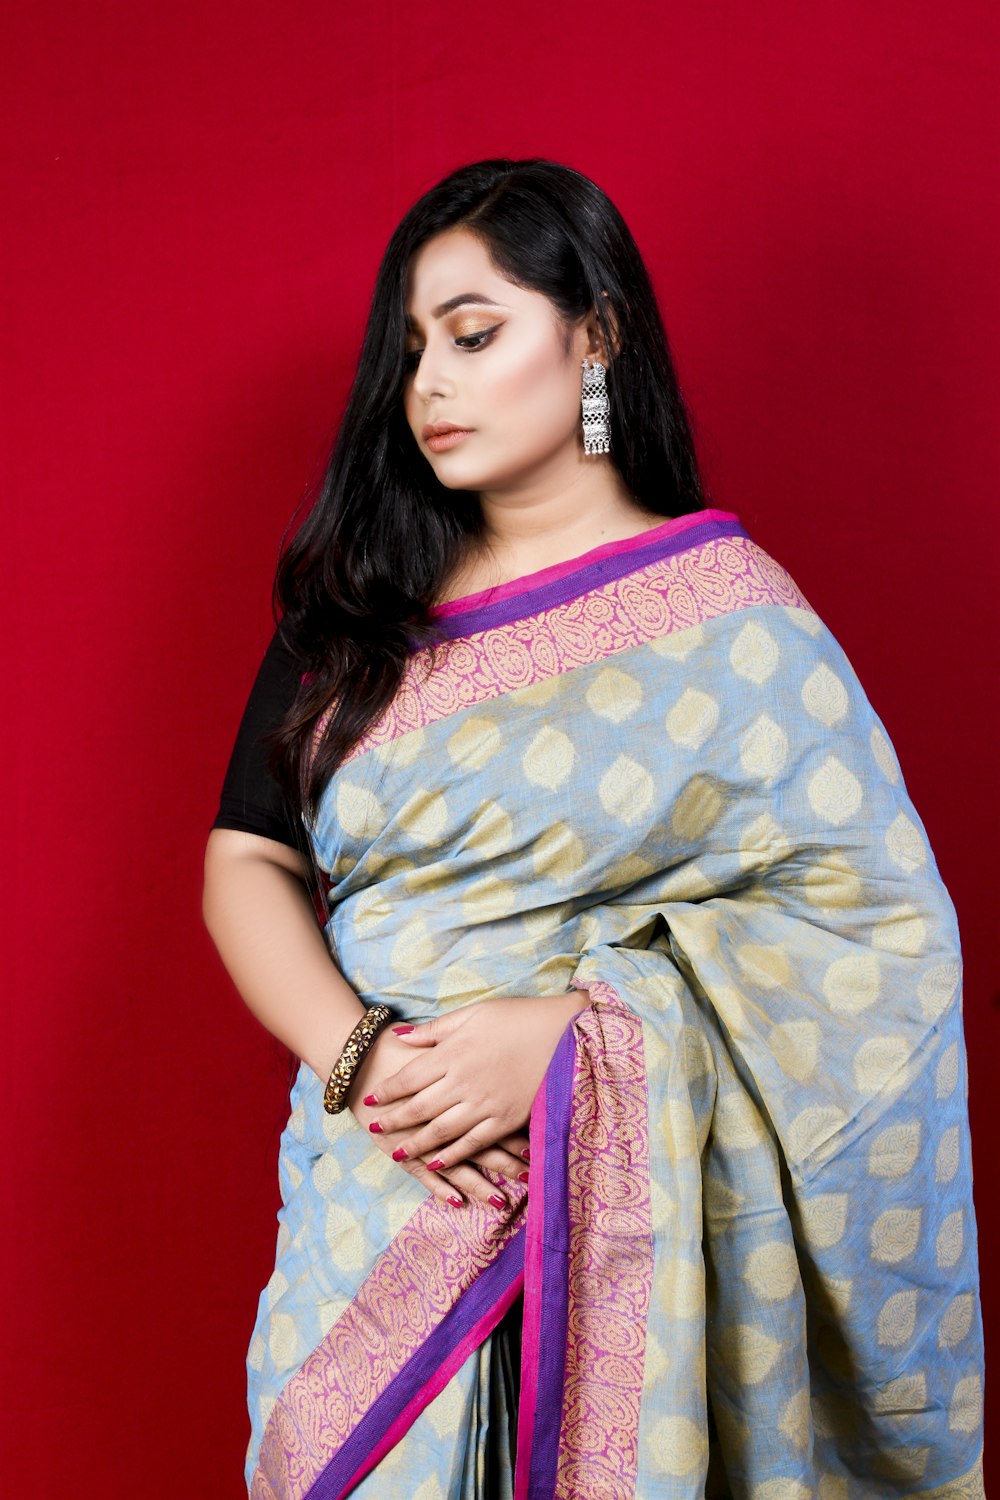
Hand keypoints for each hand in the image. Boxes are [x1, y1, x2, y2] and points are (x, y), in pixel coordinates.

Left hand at [355, 992, 590, 1206]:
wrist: (564, 1033)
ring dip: (417, 1144)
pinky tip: (437, 1163)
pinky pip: (473, 1143)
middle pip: (419, 1107)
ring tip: (398, 1154)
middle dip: (395, 1121)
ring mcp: (485, 1103)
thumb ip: (437, 1029)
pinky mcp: (506, 1119)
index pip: (410, 1077)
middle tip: (375, 1130)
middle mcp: (464, 1081)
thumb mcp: (475, 1013)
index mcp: (454, 1052)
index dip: (388, 1091)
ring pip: (442, 1131)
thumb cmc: (519, 1017)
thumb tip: (402, 1036)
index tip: (371, 1099)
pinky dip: (453, 1156)